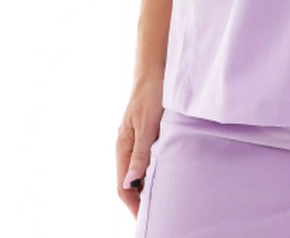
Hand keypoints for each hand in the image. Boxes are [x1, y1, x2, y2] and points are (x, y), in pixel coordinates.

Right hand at [116, 73, 163, 218]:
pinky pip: (147, 160)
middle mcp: (127, 147)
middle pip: (130, 183)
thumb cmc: (151, 95)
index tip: (146, 218)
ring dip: (147, 186)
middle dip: (140, 200)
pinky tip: (166, 175)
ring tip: (164, 199)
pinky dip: (154, 171)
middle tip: (158, 213)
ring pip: (139, 172)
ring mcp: (136, 142)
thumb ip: (140, 154)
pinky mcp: (147, 135)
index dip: (133, 205)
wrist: (156, 71)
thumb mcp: (147, 125)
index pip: (123, 186)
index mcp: (122, 147)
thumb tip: (131, 183)